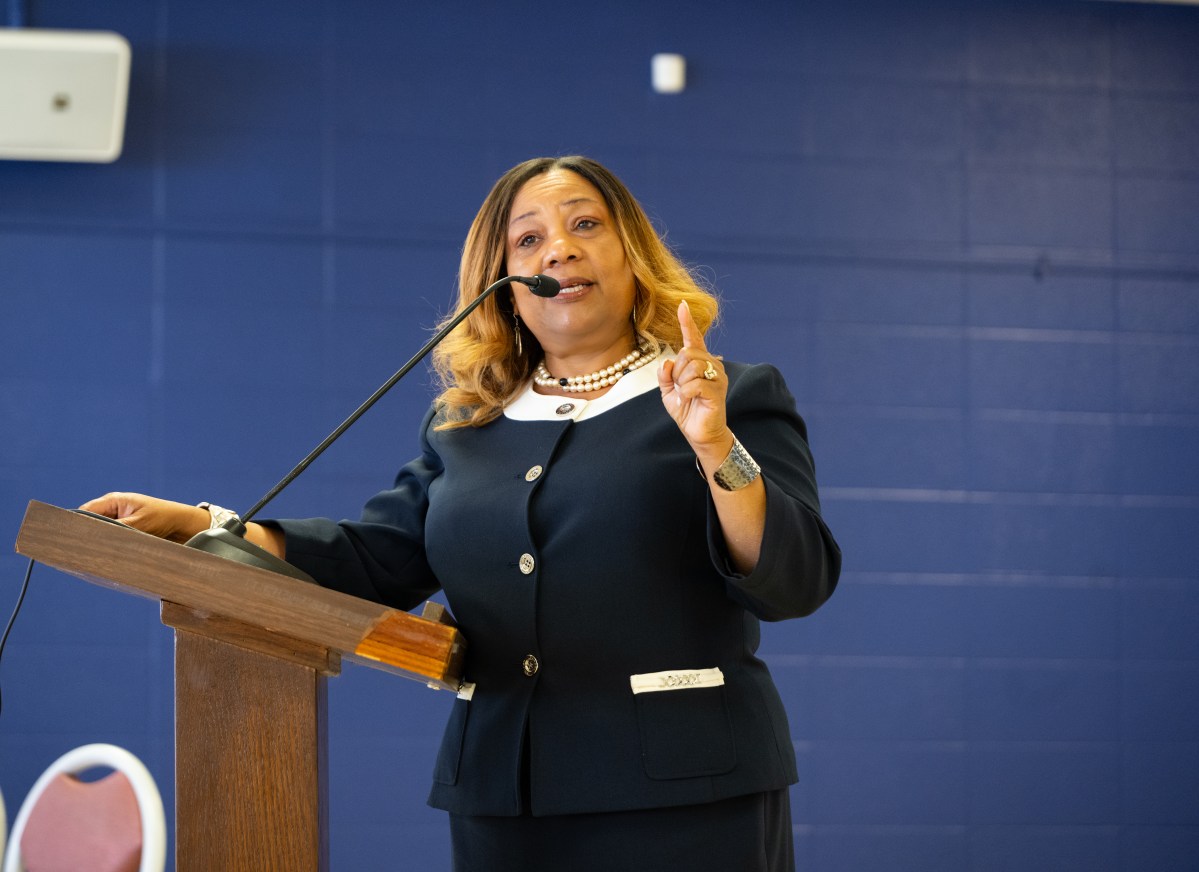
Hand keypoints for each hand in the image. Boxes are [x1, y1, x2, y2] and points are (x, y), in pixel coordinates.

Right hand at [78, 492, 208, 543]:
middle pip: (90, 523)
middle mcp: (113, 510)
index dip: (76, 524)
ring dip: (98, 542)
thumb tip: (94, 537)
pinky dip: (108, 545)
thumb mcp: (139, 523)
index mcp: (114, 500)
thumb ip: (116, 529)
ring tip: (92, 556)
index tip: (71, 540)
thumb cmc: (163, 517)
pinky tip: (106, 556)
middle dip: (86, 535)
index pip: (85, 511)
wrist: (184, 525)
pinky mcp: (125, 531)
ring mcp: (118, 521)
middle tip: (79, 552)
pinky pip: (110, 538)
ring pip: (100, 532)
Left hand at [657, 300, 733, 461]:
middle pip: (687, 353)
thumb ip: (664, 375)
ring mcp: (717, 377)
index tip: (682, 306)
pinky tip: (688, 400)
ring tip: (685, 395)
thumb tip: (666, 362)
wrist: (700, 433)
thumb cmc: (687, 410)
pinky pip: (695, 383)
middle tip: (678, 387)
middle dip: (676, 371)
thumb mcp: (668, 392)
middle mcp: (712, 364)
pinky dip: (685, 392)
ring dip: (681, 382)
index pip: (694, 338)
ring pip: (692, 366)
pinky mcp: (717, 390)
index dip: (687, 322)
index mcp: (700, 362)